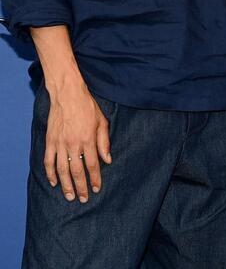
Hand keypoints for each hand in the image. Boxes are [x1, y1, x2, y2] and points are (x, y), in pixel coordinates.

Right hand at [44, 82, 111, 202]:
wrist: (68, 95)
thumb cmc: (88, 107)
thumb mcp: (102, 122)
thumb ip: (104, 142)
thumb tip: (108, 160)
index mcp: (88, 139)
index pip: (93, 164)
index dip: (96, 178)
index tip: (97, 189)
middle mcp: (73, 143)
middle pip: (77, 171)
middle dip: (81, 186)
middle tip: (83, 199)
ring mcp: (60, 143)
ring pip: (62, 169)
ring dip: (66, 184)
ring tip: (70, 196)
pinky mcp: (50, 141)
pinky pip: (48, 161)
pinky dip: (50, 173)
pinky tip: (54, 182)